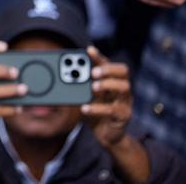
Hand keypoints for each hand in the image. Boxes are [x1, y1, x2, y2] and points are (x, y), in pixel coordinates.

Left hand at [82, 48, 150, 181]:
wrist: (106, 134)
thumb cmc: (96, 110)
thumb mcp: (86, 96)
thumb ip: (78, 86)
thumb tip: (60, 74)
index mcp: (113, 81)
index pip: (110, 63)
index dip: (100, 56)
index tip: (88, 50)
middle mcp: (122, 89)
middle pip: (123, 72)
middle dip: (107, 69)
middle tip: (93, 72)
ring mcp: (125, 102)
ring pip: (124, 87)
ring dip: (107, 85)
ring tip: (93, 87)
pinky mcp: (123, 117)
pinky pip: (113, 110)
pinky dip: (97, 108)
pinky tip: (85, 108)